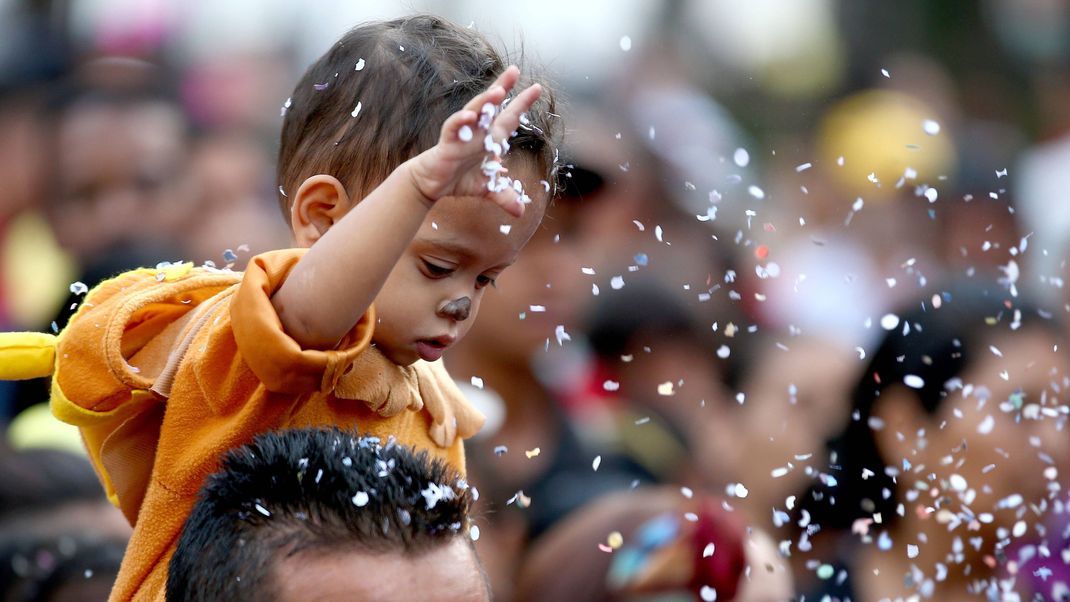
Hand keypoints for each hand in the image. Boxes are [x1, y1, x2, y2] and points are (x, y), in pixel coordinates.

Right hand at [406, 65, 541, 217]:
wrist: (433, 185)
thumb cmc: (459, 180)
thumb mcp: (487, 189)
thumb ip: (504, 197)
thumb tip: (521, 211)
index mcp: (490, 138)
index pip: (509, 117)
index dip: (522, 103)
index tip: (537, 87)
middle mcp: (478, 131)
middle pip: (492, 105)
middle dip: (502, 87)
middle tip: (515, 71)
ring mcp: (462, 134)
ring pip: (474, 113)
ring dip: (485, 102)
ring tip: (498, 91)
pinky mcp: (447, 142)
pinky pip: (453, 128)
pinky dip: (460, 123)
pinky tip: (468, 117)